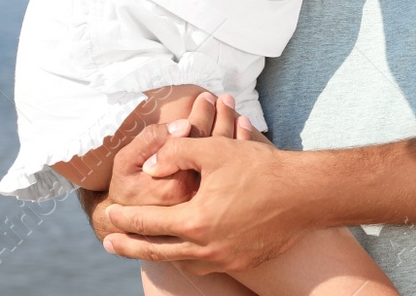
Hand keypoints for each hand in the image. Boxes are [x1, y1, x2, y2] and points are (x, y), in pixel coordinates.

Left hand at [103, 101, 301, 272]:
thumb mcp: (215, 150)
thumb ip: (176, 153)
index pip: (148, 223)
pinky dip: (192, 257)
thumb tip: (150, 166)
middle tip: (110, 243)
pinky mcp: (243, 261)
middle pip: (157, 251)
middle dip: (130, 246)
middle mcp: (206, 248)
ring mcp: (225, 259)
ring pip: (182, 262)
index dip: (126, 219)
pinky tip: (190, 248)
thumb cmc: (261, 168)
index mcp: (195, 221)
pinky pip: (207, 264)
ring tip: (148, 246)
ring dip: (161, 254)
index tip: (109, 215)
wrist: (305, 194)